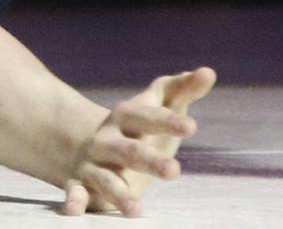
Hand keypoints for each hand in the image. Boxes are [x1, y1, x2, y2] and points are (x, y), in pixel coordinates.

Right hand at [62, 67, 216, 216]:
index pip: (148, 117)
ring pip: (105, 179)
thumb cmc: (137, 125)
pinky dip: (73, 201)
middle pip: (129, 151)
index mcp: (127, 116)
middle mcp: (107, 140)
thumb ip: (183, 90)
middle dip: (150, 161)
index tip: (191, 127)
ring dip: (118, 193)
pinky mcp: (81, 187)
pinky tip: (74, 210)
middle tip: (174, 171)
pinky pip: (75, 194)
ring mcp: (93, 163)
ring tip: (137, 209)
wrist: (84, 144)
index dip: (167, 121)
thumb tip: (209, 73)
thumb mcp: (158, 105)